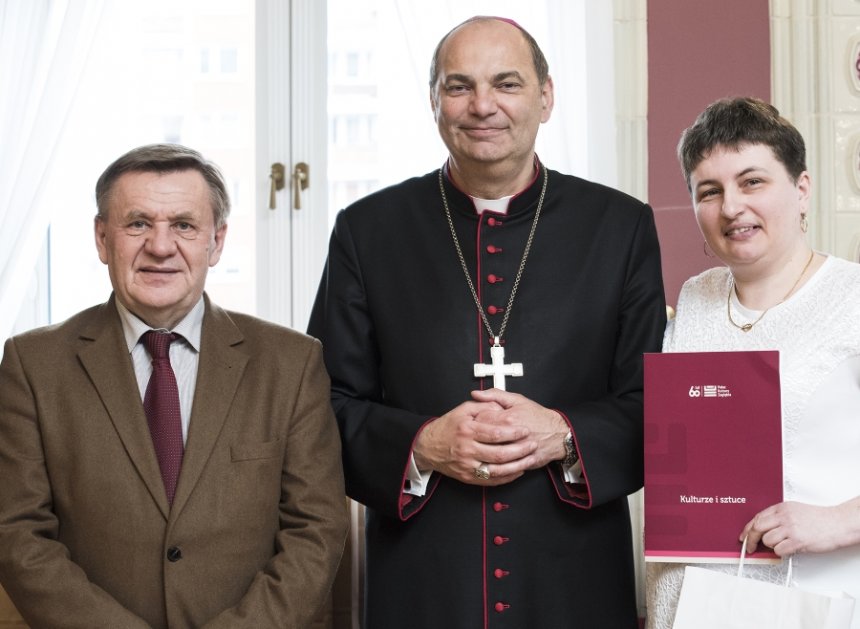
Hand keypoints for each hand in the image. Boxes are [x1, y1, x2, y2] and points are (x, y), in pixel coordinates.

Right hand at [412, 398, 535, 485]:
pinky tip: (518, 470)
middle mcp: (466, 449)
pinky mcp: (467, 477)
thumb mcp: (462, 410)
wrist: (427, 447)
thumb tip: (500, 407)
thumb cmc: (447, 427)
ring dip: (517, 465)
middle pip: (499, 454)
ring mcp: (467, 466)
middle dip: (520, 450)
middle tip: (533, 444)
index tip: (525, 430)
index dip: (513, 433)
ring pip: (497, 470)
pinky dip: (507, 477)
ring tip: (529, 458)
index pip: (495, 433)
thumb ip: (483, 406)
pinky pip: (491, 480)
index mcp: (467, 430)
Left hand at [470, 388, 568, 471]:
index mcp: (507, 418)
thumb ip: (494, 395)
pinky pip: (503, 468)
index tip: (475, 421)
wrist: (558, 434)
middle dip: (477, 438)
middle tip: (477, 436)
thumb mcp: (517, 400)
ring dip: (484, 454)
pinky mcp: (521, 462)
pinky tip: (492, 462)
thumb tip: (476, 394)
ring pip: (491, 456)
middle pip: (483, 439)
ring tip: (483, 449)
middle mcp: (511, 436)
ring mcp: (516, 451)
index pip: (480, 420)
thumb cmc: (538, 417)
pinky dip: (495, 466)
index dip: (474, 420)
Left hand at [740, 499, 859, 556]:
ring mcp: (790, 529)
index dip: (747, 529)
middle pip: (757, 528)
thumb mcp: (795, 510)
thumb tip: (763, 528)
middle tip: (751, 547)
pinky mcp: (797, 541)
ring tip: (781, 545)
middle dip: (751, 539)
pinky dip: (780, 553)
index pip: (757, 517)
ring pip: (767, 540)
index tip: (743, 536)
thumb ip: (779, 517)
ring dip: (771, 546)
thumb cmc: (819, 519)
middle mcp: (784, 517)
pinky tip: (788, 549)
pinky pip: (778, 550)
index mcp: (782, 508)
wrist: (837, 523)